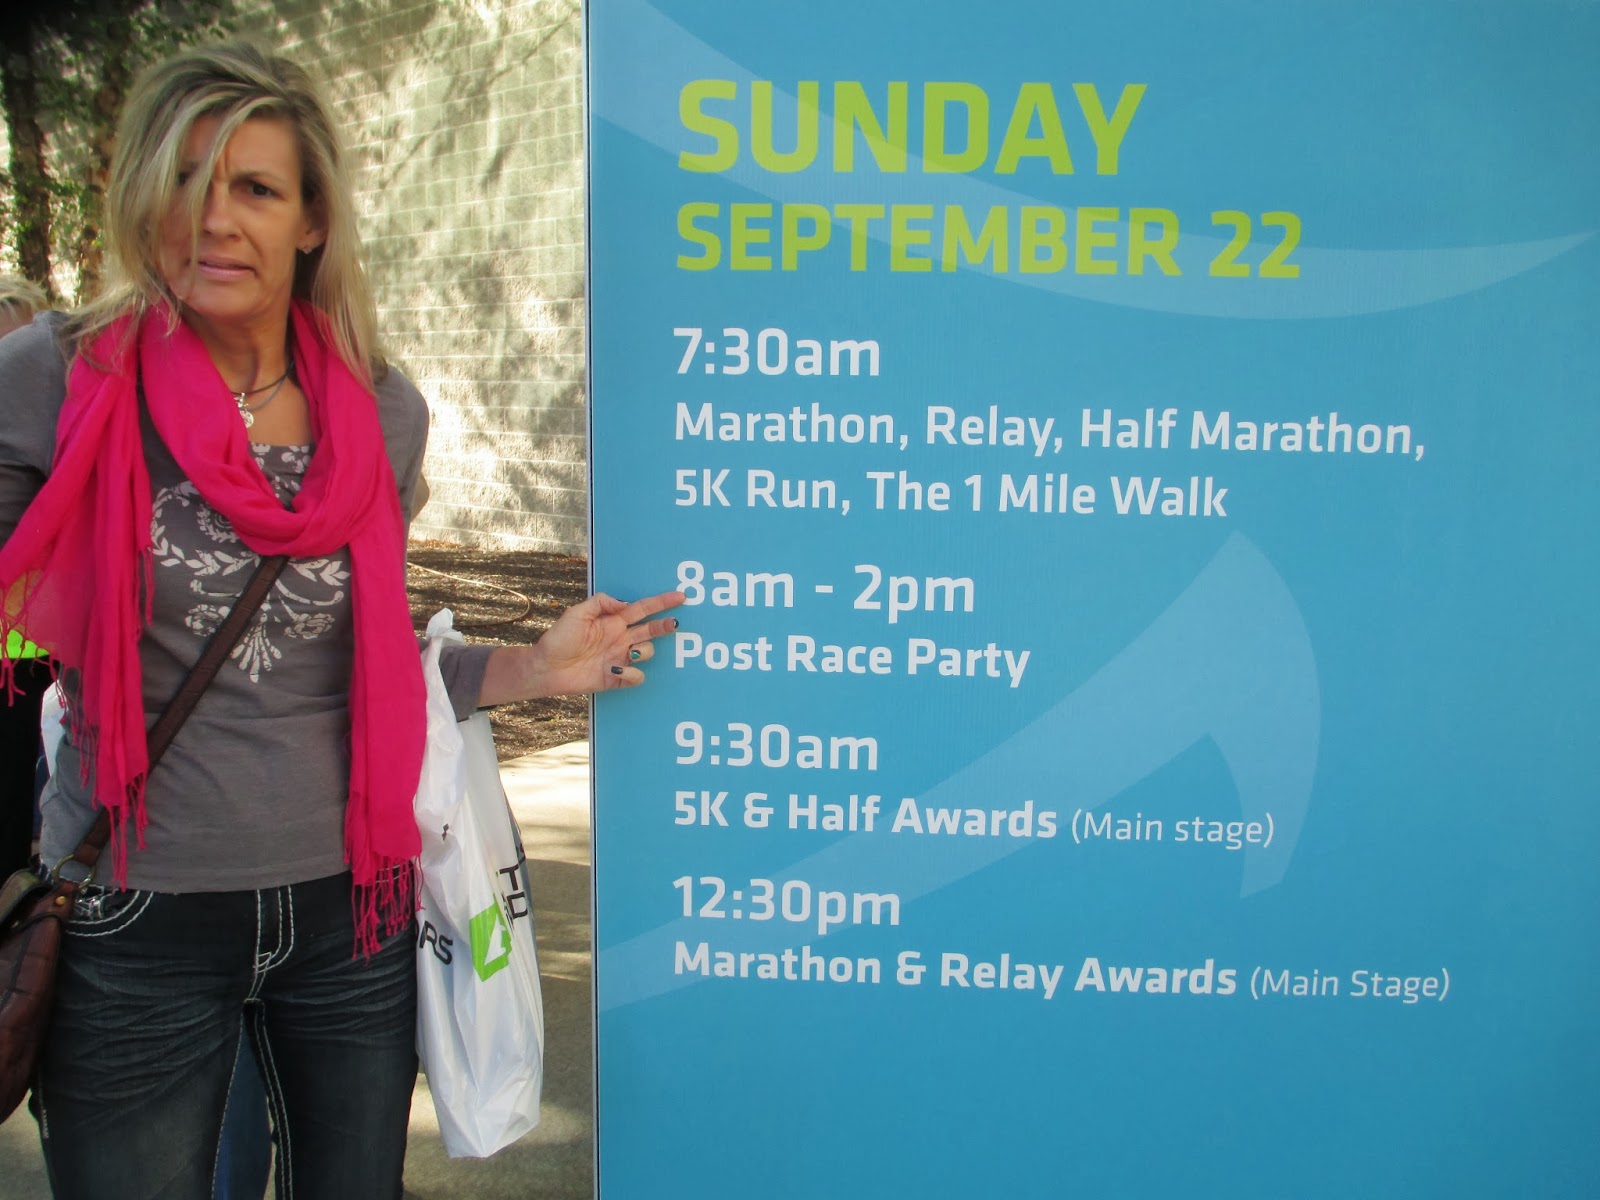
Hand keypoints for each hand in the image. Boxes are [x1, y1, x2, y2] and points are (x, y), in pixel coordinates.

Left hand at [477, 590, 684, 704]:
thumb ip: (602, 603)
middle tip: (674, 624)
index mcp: (613, 622)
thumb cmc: (558, 639)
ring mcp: (619, 658)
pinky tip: (618, 670)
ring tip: (631, 652)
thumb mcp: (577, 613)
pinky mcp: (616, 678)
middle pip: (650, 630)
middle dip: (664, 626)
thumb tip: (625, 604)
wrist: (546, 667)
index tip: (680, 596)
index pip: (642, 609)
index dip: (661, 602)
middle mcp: (620, 639)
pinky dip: (633, 673)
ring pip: (646, 652)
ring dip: (644, 651)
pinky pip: (636, 676)